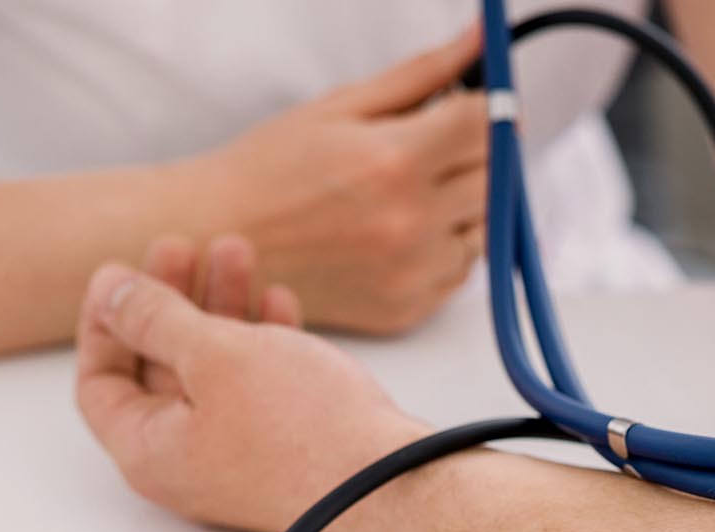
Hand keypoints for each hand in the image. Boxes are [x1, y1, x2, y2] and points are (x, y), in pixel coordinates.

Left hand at [75, 248, 427, 531]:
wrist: (396, 483)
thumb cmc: (304, 428)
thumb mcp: (215, 355)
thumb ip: (154, 317)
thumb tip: (111, 293)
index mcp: (151, 452)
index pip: (101, 382)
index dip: (104, 320)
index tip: (122, 272)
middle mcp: (189, 462)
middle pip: (160, 369)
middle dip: (172, 301)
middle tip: (185, 247)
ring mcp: (241, 458)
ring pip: (213, 373)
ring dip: (220, 309)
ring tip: (239, 253)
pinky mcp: (288, 449)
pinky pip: (258, 389)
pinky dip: (261, 343)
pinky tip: (278, 302)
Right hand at [188, 25, 486, 334]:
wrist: (217, 241)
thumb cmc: (270, 168)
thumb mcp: (340, 106)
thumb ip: (422, 75)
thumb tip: (482, 40)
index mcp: (393, 162)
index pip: (487, 128)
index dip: (492, 111)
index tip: (480, 107)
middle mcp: (411, 222)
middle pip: (496, 179)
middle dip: (481, 157)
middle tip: (439, 150)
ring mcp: (412, 272)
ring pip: (487, 228)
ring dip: (467, 206)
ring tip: (409, 194)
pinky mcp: (409, 308)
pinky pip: (462, 270)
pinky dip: (446, 247)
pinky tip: (399, 233)